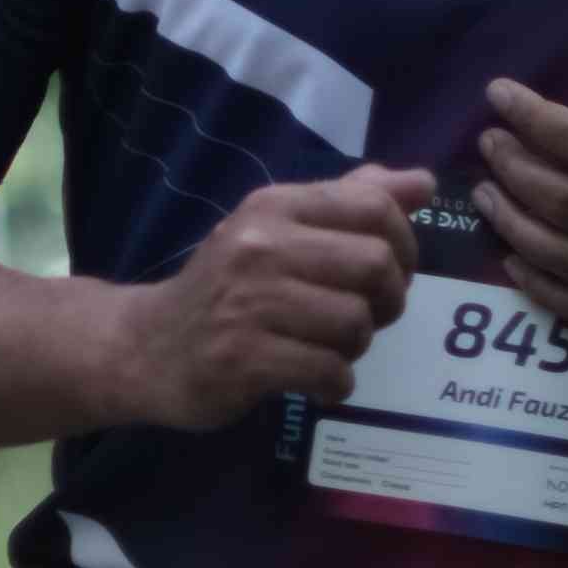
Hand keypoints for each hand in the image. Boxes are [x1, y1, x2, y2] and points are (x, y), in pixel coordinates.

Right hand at [111, 163, 437, 427]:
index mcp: (273, 207)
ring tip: (330, 350)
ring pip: (355, 322)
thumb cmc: (225, 288)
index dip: (404, 242)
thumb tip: (422, 183)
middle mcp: (260, 246)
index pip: (372, 205)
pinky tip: (316, 383)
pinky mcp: (243, 359)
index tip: (391, 271)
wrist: (146, 347)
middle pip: (375, 264)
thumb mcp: (276, 230)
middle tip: (365, 317)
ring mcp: (248, 303)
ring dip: (356, 347)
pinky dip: (335, 385)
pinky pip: (329, 371)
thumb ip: (348, 203)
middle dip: (388, 300)